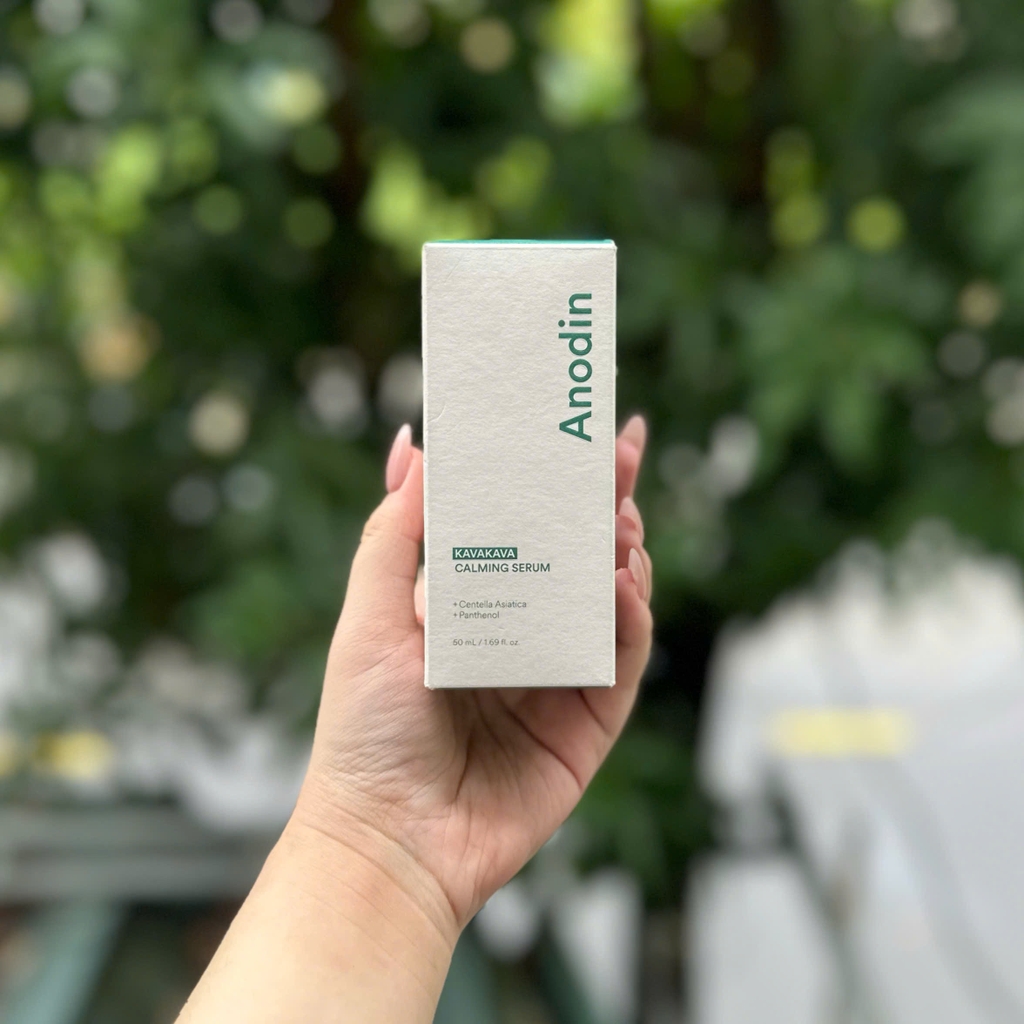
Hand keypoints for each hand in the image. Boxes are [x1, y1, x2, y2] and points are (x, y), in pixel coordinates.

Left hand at [292, 416, 652, 941]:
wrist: (390, 840)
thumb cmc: (366, 730)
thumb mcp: (371, 617)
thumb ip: (393, 533)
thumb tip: (413, 446)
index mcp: (470, 607)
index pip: (520, 528)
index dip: (546, 479)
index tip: (569, 427)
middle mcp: (519, 635)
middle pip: (574, 554)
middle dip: (600, 500)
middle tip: (622, 449)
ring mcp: (557, 678)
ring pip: (607, 600)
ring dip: (621, 553)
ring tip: (619, 519)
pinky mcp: (588, 723)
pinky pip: (621, 660)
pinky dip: (631, 619)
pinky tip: (625, 583)